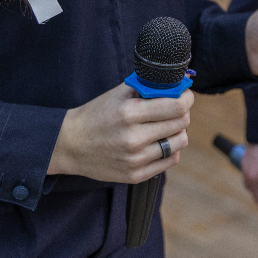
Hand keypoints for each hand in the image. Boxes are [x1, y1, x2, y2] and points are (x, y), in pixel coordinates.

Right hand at [47, 82, 192, 182]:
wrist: (70, 145)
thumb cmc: (96, 115)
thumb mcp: (118, 94)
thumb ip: (147, 86)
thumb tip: (177, 81)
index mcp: (129, 113)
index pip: (176, 106)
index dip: (186, 98)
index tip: (185, 95)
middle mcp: (134, 138)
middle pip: (181, 123)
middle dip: (182, 112)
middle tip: (174, 109)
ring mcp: (135, 159)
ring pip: (179, 142)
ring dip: (177, 132)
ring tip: (165, 126)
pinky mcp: (136, 175)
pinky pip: (170, 160)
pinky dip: (170, 149)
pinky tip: (158, 142)